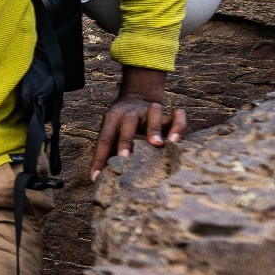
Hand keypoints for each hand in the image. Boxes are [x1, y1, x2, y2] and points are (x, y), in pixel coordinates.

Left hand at [91, 66, 186, 180]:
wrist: (137, 96)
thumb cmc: (121, 124)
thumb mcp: (111, 130)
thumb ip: (107, 150)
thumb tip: (98, 178)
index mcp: (113, 118)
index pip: (104, 138)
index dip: (99, 158)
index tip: (96, 177)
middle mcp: (131, 113)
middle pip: (127, 123)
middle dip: (125, 140)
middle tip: (124, 157)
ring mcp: (150, 111)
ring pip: (153, 113)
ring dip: (154, 128)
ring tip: (157, 144)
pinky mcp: (167, 115)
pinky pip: (177, 116)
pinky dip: (178, 126)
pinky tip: (176, 141)